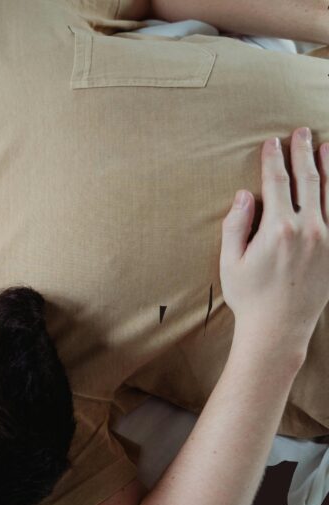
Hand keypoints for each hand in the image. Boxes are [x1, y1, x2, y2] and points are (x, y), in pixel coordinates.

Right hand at [220, 128, 328, 357]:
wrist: (278, 328)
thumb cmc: (249, 297)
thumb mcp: (229, 262)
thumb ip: (235, 225)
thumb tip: (244, 194)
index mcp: (277, 229)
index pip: (276, 183)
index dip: (273, 160)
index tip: (271, 143)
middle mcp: (307, 229)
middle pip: (308, 180)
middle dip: (303, 152)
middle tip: (300, 133)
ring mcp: (328, 239)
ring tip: (326, 145)